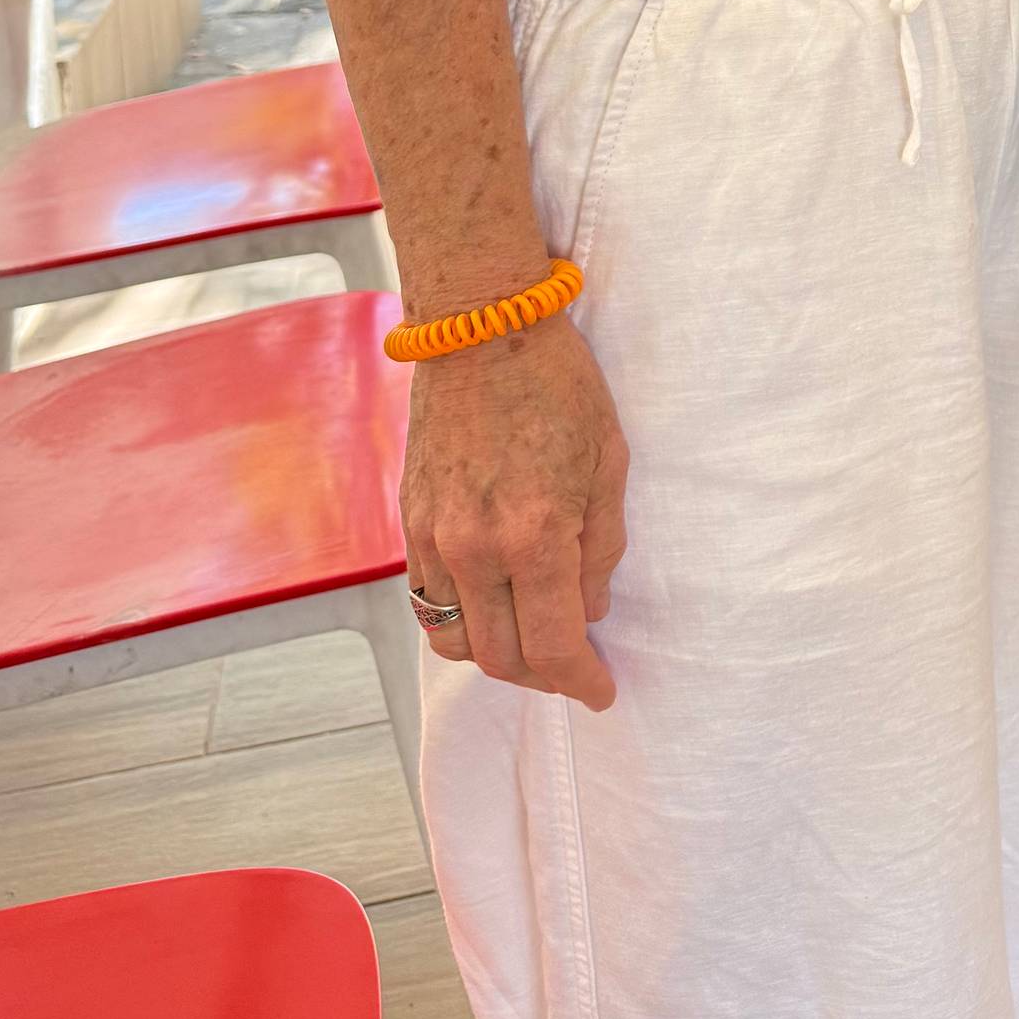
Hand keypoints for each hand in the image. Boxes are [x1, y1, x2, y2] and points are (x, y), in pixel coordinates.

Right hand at [401, 313, 629, 707]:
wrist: (479, 326)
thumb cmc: (558, 383)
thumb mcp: (609, 460)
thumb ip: (601, 548)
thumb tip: (589, 610)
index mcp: (534, 534)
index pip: (554, 645)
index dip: (581, 682)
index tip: (601, 692)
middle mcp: (474, 548)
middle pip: (500, 658)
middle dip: (543, 677)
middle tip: (574, 669)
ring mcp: (432, 537)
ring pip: (456, 640)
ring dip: (497, 656)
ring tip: (533, 644)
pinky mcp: (409, 521)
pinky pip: (429, 600)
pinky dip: (462, 619)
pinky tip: (493, 604)